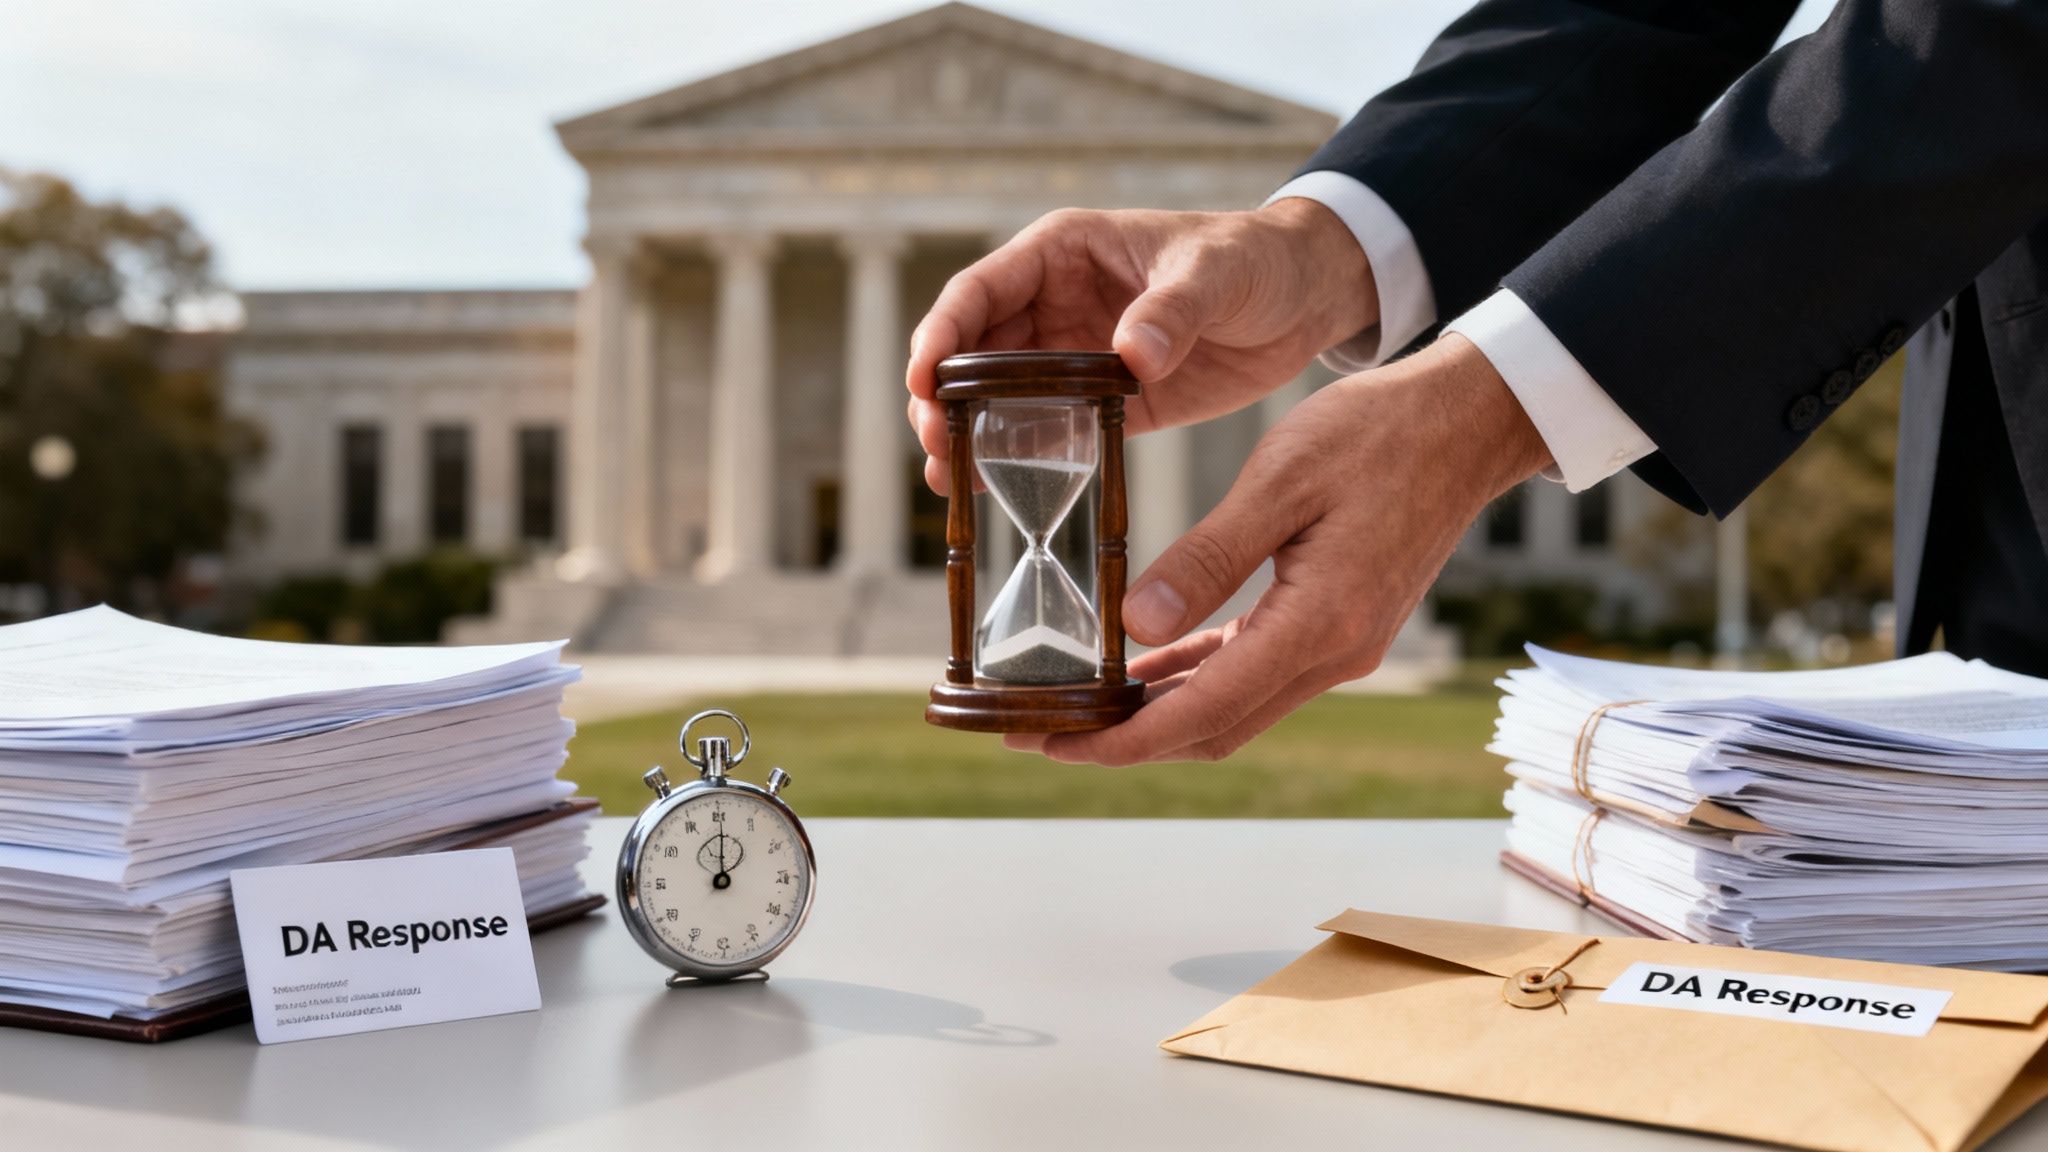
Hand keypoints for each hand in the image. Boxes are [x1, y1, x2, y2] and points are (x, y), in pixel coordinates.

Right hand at [906, 200, 1377, 492]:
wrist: (1306, 297)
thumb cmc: (1257, 258)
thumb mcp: (1218, 272)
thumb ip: (1175, 309)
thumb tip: (1131, 354)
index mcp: (1062, 252)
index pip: (980, 290)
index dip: (941, 333)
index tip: (922, 379)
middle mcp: (1053, 302)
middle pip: (971, 350)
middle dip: (940, 396)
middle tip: (933, 444)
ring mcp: (1072, 354)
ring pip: (995, 395)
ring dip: (964, 432)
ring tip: (946, 477)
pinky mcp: (1103, 401)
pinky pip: (1046, 430)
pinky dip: (1013, 457)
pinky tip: (987, 489)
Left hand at [1007, 335, 1554, 764]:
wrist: (1468, 422)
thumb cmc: (1378, 434)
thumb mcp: (1279, 480)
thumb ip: (1207, 559)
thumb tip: (1135, 626)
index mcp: (1319, 624)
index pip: (1203, 711)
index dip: (1123, 737)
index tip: (1056, 743)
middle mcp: (1335, 653)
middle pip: (1214, 728)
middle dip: (1128, 739)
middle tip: (1046, 732)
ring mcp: (1342, 645)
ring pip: (1234, 707)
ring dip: (1161, 712)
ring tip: (1085, 704)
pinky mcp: (1340, 625)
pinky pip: (1257, 671)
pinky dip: (1200, 675)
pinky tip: (1151, 660)